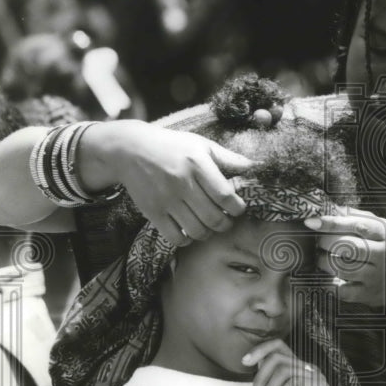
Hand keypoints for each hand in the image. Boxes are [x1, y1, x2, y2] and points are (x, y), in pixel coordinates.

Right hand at [80, 121, 254, 246]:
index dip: (238, 207)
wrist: (130, 150)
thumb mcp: (201, 145)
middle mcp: (182, 183)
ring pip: (198, 231)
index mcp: (197, 164)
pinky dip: (188, 239)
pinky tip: (191, 229)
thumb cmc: (172, 146)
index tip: (238, 207)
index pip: (225, 196)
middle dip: (227, 223)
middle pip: (214, 218)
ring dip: (210, 232)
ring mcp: (166, 199)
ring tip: (211, 224)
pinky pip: (176, 237)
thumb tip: (255, 167)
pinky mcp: (152, 212)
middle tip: (227, 218)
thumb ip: (229, 158)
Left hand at [242, 339, 332, 385]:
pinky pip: (295, 382)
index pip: (278, 346)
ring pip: (284, 369)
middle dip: (260, 377)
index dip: (260, 349)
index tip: (244, 362)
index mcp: (296, 369)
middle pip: (277, 356)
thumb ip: (265, 381)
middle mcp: (307, 369)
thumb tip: (255, 361)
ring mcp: (316, 378)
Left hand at [306, 208, 385, 314]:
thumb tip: (331, 209)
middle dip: (325, 242)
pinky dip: (330, 284)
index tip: (312, 222)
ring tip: (321, 258)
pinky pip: (342, 290)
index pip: (356, 225)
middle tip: (317, 241)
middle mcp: (382, 254)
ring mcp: (376, 276)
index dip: (331, 223)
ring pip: (341, 268)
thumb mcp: (384, 228)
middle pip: (347, 245)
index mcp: (385, 233)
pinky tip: (328, 277)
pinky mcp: (369, 294)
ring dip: (324, 262)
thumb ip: (359, 217)